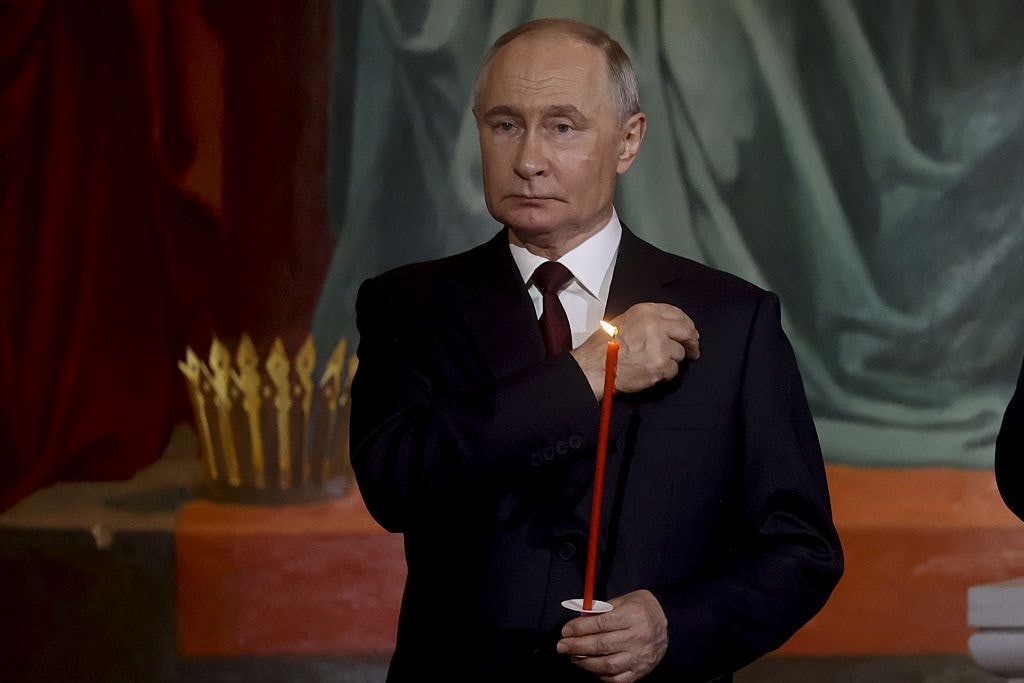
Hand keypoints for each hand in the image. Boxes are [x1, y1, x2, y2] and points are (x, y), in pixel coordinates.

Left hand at [556, 589, 668, 681]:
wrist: (670, 622)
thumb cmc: (642, 608)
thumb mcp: (624, 600)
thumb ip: (601, 610)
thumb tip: (577, 620)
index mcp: (633, 615)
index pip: (600, 624)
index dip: (579, 628)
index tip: (565, 630)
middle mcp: (638, 637)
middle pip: (601, 645)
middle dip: (577, 646)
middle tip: (562, 646)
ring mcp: (640, 657)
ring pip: (607, 665)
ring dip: (585, 663)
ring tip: (573, 657)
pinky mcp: (641, 671)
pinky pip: (617, 679)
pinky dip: (601, 676)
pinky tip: (590, 668)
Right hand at [571, 303, 698, 398]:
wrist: (594, 367)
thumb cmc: (603, 347)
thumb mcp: (625, 321)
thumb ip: (649, 321)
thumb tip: (670, 329)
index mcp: (646, 312)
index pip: (677, 314)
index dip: (687, 324)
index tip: (690, 332)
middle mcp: (655, 325)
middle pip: (686, 331)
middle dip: (692, 342)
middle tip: (693, 350)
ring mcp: (659, 346)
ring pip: (680, 354)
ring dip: (672, 360)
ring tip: (655, 363)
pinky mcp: (660, 365)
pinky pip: (673, 370)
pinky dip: (665, 374)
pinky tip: (651, 372)